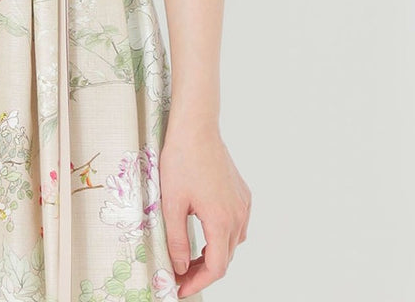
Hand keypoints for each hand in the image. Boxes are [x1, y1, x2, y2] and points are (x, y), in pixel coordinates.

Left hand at [158, 125, 250, 296]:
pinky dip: (221, 235)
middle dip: (202, 271)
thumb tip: (180, 266)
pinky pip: (236, 224)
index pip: (216, 267)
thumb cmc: (182, 160)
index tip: (180, 288)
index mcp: (221, 220)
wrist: (196, 128)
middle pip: (224, 257)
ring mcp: (243, 204)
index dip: (198, 282)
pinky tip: (204, 231)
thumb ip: (176, 238)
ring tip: (189, 256)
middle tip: (179, 275)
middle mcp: (238, 215)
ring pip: (232, 242)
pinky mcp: (242, 194)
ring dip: (213, 254)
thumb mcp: (172, 202)